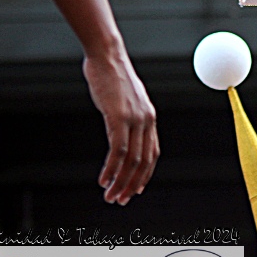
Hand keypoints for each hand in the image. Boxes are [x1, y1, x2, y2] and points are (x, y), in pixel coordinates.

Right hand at [83, 44, 157, 205]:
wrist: (107, 56)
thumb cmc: (113, 76)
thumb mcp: (126, 100)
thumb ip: (128, 116)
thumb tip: (122, 129)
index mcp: (150, 117)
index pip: (153, 153)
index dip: (146, 174)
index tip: (137, 190)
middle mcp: (146, 120)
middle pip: (144, 162)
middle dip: (133, 185)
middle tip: (121, 201)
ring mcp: (134, 119)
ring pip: (131, 161)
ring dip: (121, 182)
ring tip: (110, 197)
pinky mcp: (118, 117)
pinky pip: (117, 150)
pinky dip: (111, 169)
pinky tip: (104, 180)